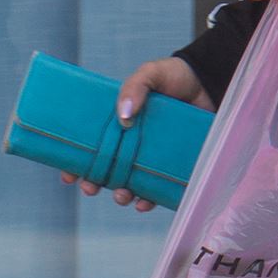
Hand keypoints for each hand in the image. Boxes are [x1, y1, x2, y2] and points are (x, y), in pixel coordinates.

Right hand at [61, 55, 213, 212]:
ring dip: (121, 195)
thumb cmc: (175, 76)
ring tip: (121, 197)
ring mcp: (151, 156)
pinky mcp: (172, 165)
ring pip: (129, 183)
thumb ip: (135, 87)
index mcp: (118, 123)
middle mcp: (132, 143)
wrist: (209, 83)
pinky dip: (149, 200)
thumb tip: (123, 115)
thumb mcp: (150, 73)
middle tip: (90, 188)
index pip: (91, 147)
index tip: (68, 176)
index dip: (75, 163)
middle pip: (106, 169)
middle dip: (94, 183)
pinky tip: (143, 203)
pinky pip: (158, 189)